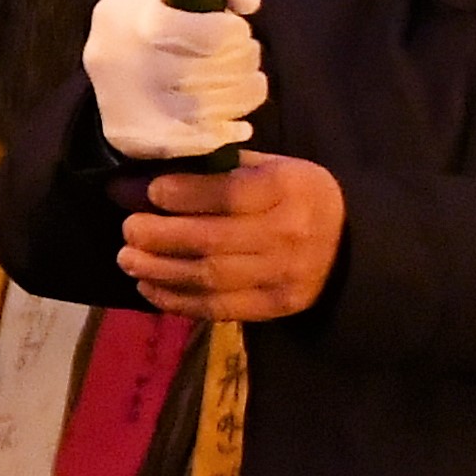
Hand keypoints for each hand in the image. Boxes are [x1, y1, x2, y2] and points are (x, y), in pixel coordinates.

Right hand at [83, 0, 264, 159]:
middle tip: (247, 59)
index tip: (236, 30)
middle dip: (243, 65)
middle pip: (208, 73)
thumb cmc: (155, 16)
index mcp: (129, 14)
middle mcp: (121, 59)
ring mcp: (124, 102)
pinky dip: (226, 132)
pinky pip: (195, 142)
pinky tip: (235, 123)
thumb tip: (248, 4)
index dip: (235, 34)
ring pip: (206, 110)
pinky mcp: (133, 136)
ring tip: (248, 86)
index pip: (208, 33)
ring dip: (242, 98)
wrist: (108, 67)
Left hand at [115, 151, 342, 323]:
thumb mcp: (269, 167)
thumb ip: (215, 170)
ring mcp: (281, 276)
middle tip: (129, 230)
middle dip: (160, 236)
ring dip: (160, 270)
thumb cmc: (296, 195)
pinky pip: (217, 308)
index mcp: (287, 188)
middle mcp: (286, 233)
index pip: (229, 194)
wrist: (347, 245)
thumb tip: (145, 179)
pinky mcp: (273, 307)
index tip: (148, 192)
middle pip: (212, 240)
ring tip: (128, 259)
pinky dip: (177, 301)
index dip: (183, 194)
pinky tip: (150, 288)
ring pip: (209, 278)